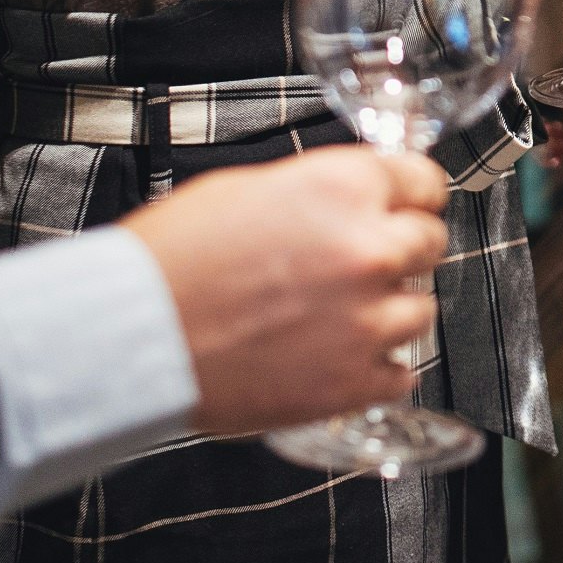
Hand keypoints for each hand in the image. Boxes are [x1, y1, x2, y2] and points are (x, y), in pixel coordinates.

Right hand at [123, 144, 450, 435]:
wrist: (133, 336)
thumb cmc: (171, 261)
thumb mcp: (247, 189)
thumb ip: (317, 193)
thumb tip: (346, 202)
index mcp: (343, 188)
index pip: (424, 181)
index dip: (413, 195)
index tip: (411, 206)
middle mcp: (368, 250)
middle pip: (430, 243)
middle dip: (402, 250)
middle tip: (365, 264)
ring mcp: (367, 321)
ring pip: (421, 310)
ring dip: (389, 311)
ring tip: (341, 317)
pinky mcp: (352, 382)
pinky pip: (403, 374)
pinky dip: (377, 369)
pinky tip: (339, 358)